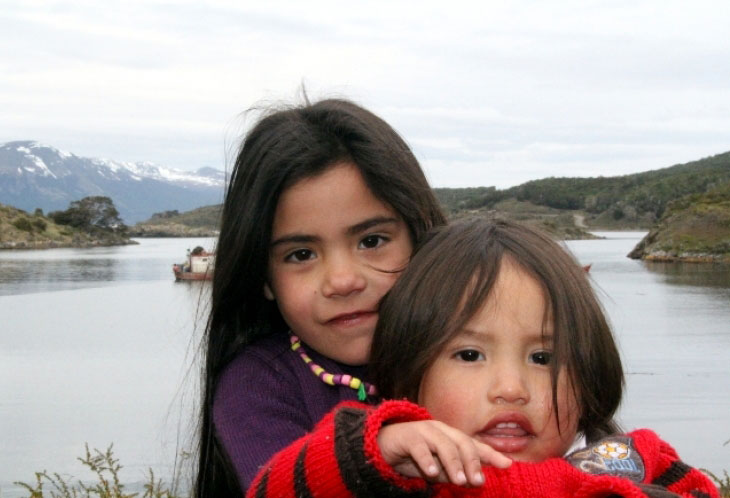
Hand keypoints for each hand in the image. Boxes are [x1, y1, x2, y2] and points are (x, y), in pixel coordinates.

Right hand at [377, 420, 511, 486]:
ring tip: (459, 480)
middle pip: (462, 443)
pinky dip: (426, 460)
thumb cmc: (413, 457)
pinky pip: (419, 448)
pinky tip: (431, 473)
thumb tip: (475, 481)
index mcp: (450, 436)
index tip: (507, 465)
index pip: (474, 445)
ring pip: (444, 445)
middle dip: (472, 462)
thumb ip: (453, 472)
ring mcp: (424, 431)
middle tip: (478, 481)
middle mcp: (440, 430)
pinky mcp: (407, 436)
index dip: (490, 454)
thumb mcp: (437, 468)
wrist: (383, 447)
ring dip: (453, 463)